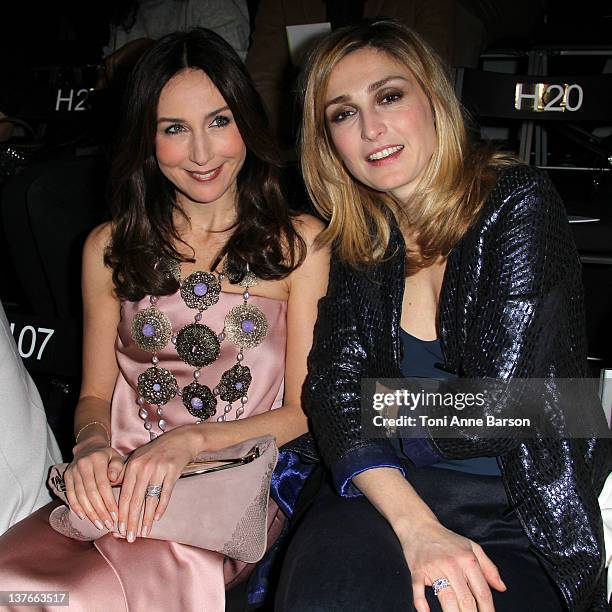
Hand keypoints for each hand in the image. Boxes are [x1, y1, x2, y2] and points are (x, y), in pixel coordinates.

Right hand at [64, 440, 124, 531]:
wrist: (88, 448)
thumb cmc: (106, 456)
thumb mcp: (116, 456)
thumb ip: (117, 467)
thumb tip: (114, 479)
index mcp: (98, 460)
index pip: (103, 485)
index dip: (109, 501)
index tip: (115, 515)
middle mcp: (83, 465)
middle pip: (91, 493)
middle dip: (100, 511)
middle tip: (108, 524)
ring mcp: (73, 471)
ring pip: (80, 496)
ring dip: (89, 513)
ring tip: (98, 524)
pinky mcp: (66, 477)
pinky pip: (70, 495)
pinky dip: (76, 507)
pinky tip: (83, 517)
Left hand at [116, 426, 200, 541]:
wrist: (181, 439)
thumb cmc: (157, 450)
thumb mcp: (138, 457)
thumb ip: (125, 473)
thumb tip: (113, 494)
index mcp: (133, 465)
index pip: (124, 495)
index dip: (121, 514)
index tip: (118, 529)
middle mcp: (144, 468)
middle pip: (135, 500)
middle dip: (131, 521)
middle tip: (129, 537)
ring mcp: (159, 469)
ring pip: (150, 500)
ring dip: (147, 519)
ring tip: (144, 532)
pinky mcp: (173, 471)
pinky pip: (165, 494)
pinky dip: (161, 507)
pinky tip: (157, 518)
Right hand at [395, 518, 505, 611]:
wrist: (420, 526)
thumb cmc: (446, 539)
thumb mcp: (472, 547)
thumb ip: (489, 568)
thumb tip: (502, 587)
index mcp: (468, 560)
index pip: (482, 592)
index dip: (488, 611)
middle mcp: (452, 565)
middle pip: (466, 599)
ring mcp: (434, 568)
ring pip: (446, 597)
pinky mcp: (417, 570)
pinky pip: (418, 589)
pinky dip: (421, 602)